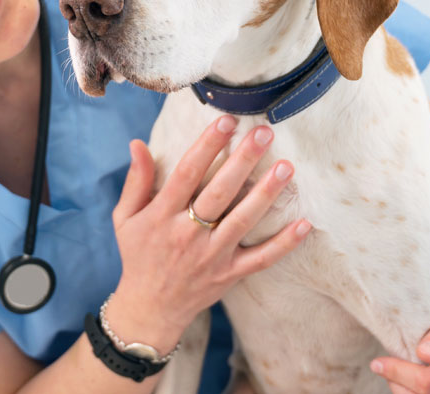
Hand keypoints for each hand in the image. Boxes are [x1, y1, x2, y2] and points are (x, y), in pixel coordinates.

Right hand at [105, 116, 311, 351]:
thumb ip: (136, 181)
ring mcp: (211, 256)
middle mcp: (187, 234)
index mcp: (161, 216)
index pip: (187, 173)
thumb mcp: (125, 218)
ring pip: (243, 220)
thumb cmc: (137, 255)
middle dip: (242, 160)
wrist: (149, 308)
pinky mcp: (229, 274)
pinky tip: (304, 223)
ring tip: (286, 167)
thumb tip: (138, 144)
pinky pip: (261, 259)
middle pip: (219, 192)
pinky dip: (284, 244)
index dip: (207, 145)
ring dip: (266, 194)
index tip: (226, 121)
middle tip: (263, 133)